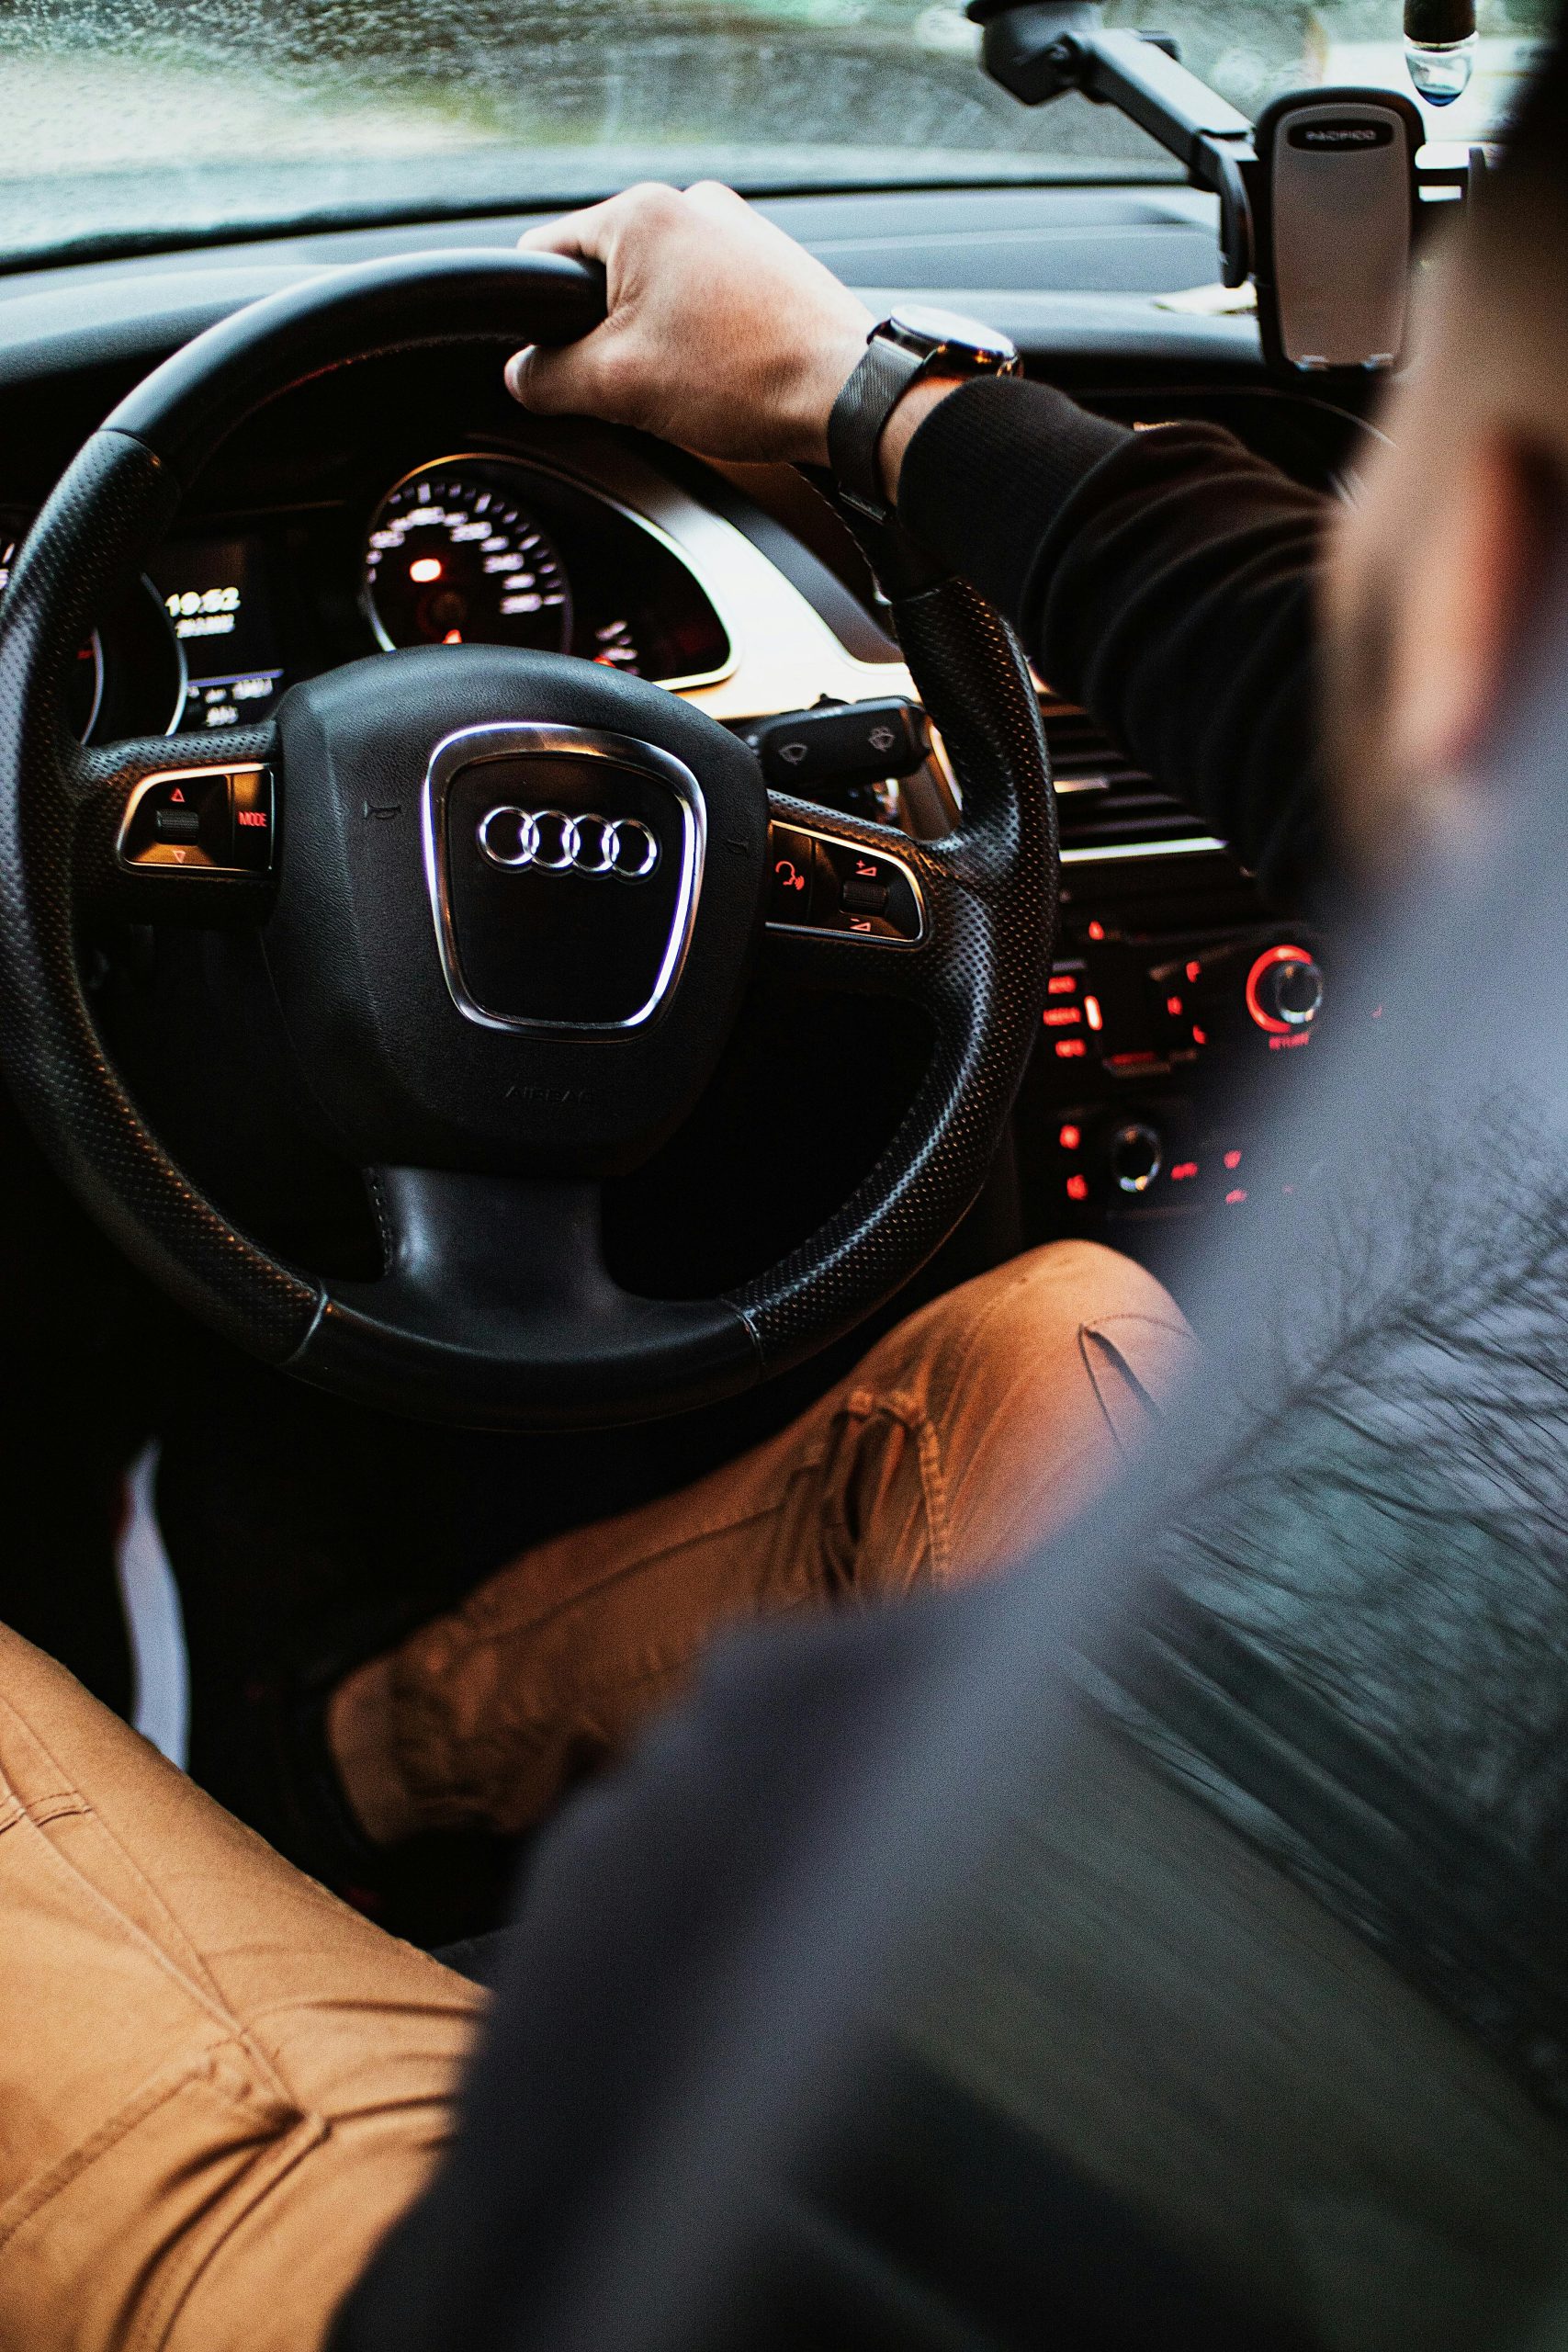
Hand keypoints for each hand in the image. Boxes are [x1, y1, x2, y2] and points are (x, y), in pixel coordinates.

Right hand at [505, 181, 874, 466]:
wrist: (848, 395)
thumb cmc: (745, 379)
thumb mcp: (616, 387)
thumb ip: (547, 378)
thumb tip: (520, 375)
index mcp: (640, 213)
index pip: (543, 256)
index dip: (536, 319)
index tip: (557, 365)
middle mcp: (689, 203)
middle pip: (603, 275)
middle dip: (607, 334)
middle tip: (638, 384)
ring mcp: (735, 227)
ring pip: (656, 289)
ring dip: (656, 338)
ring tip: (691, 381)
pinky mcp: (768, 259)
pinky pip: (705, 296)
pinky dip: (701, 335)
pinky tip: (724, 372)